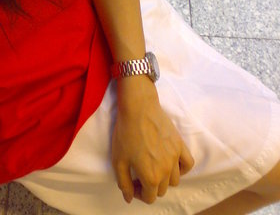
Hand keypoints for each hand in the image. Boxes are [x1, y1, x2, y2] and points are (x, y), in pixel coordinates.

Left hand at [112, 76, 193, 204]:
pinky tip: (172, 164)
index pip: (149, 198)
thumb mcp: (118, 160)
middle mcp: (166, 171)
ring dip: (164, 179)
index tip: (133, 183)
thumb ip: (124, 183)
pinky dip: (182, 168)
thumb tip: (129, 198)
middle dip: (150, 186)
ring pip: (175, 180)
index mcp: (150, 177)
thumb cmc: (126, 133)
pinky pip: (188, 164)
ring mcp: (175, 158)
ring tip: (153, 167)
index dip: (139, 193)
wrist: (138, 108)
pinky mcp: (180, 145)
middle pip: (162, 190)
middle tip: (139, 174)